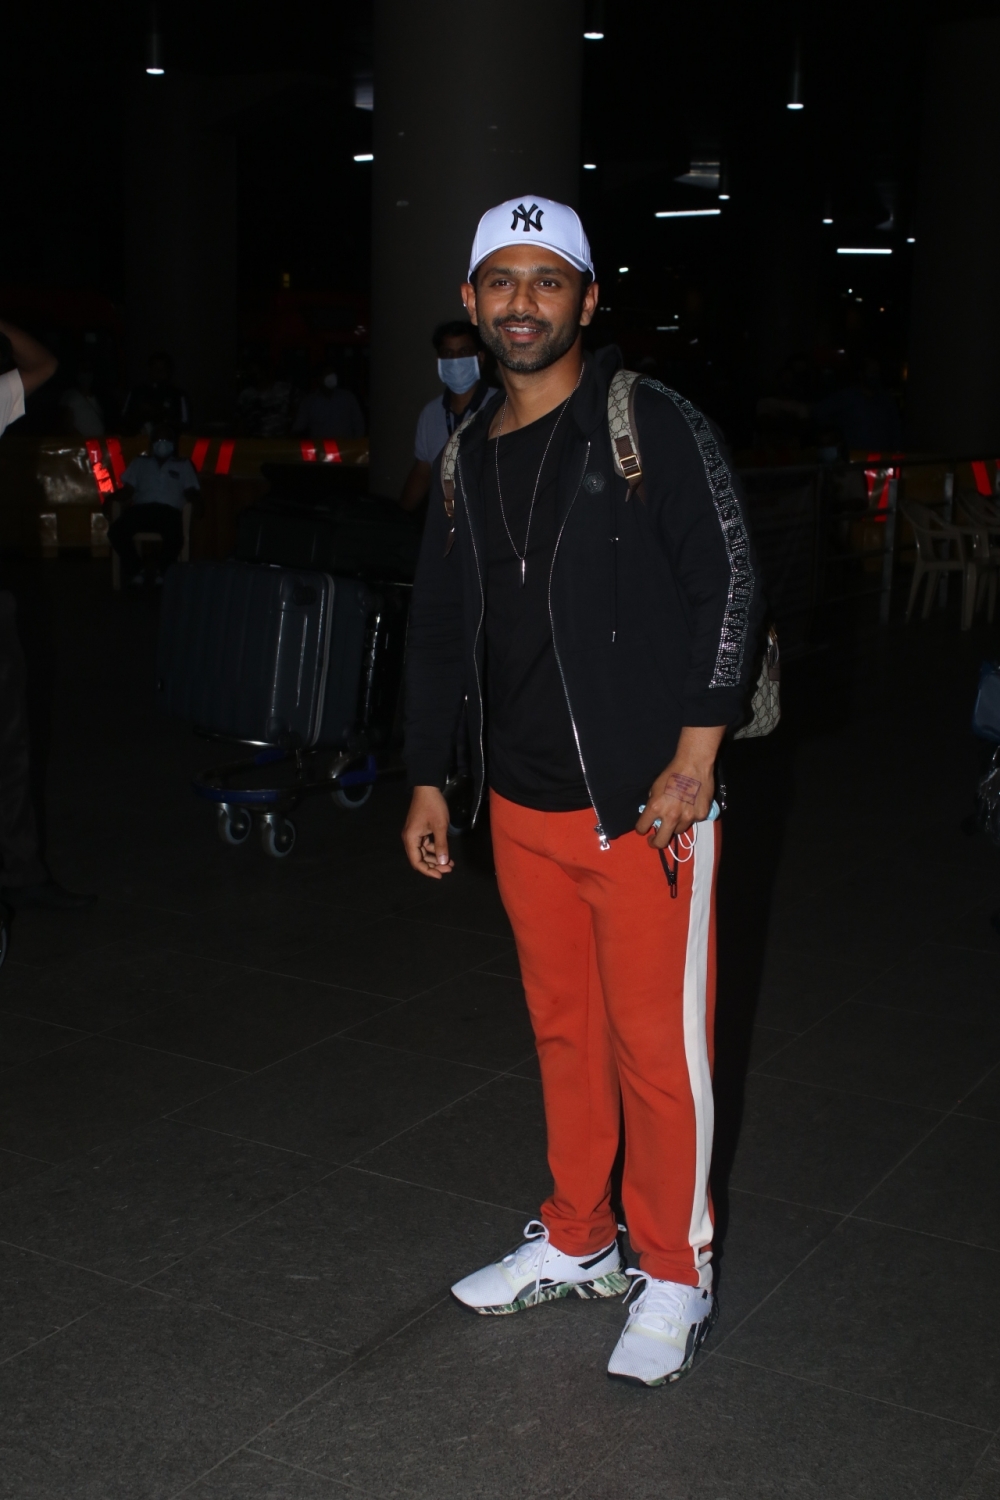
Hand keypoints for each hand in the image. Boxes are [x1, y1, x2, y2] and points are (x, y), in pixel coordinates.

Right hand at [402, 785, 453, 878]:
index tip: (441, 875)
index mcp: (411, 839)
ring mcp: (414, 834)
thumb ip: (441, 845)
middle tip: (449, 868)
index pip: (417, 862)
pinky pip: (425, 845)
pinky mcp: (419, 830)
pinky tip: (445, 852)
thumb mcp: (440, 826)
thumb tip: (443, 863)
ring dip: (435, 858)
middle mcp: (409, 838)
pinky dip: (435, 850)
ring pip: (423, 853)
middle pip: (420, 858)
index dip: (428, 871)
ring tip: (450, 862)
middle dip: (434, 865)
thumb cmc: (433, 806)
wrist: (427, 787)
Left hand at [634, 725, 725, 848]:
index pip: (642, 827)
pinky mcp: (701, 815)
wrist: (694, 765)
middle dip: (655, 843)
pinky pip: (693, 821)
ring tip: (678, 814)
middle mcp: (671, 816)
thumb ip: (653, 803)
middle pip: (661, 841)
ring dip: (675, 826)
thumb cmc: (672, 773)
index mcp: (656, 807)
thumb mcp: (655, 788)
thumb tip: (653, 814)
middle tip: (654, 840)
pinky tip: (691, 805)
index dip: (641, 830)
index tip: (643, 830)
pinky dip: (690, 817)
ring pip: (679, 831)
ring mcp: (688, 817)